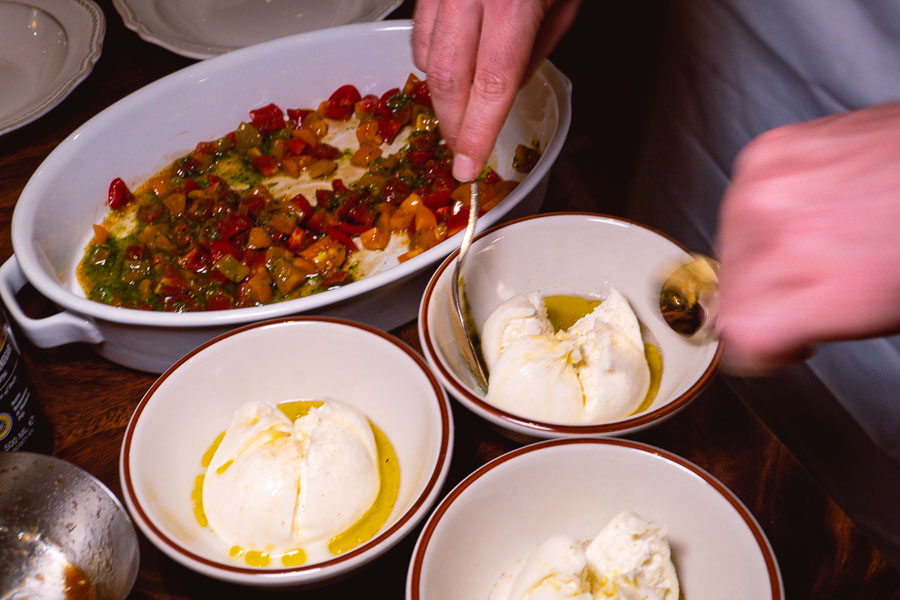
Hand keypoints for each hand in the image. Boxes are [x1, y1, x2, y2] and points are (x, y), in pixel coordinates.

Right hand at [412, 0, 578, 180]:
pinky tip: (450, 64)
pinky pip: (418, 32)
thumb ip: (537, 47)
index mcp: (511, 5)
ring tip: (460, 108)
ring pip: (426, 59)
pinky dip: (430, 58)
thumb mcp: (564, 4)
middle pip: (448, 80)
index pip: (491, 87)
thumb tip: (511, 85)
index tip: (469, 166)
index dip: (477, 134)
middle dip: (453, 124)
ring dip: (441, 93)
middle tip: (461, 148)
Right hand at [716, 103, 899, 374]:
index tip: (777, 337)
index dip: (760, 341)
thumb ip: (804, 326)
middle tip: (808, 285)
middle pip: (727, 289)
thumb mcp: (874, 312)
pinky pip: (740, 200)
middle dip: (761, 293)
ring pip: (728, 244)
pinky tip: (808, 209)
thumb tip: (768, 328)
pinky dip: (766, 209)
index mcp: (813, 286)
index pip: (736, 333)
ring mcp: (765, 187)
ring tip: (813, 242)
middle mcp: (780, 233)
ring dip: (759, 251)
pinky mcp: (766, 151)